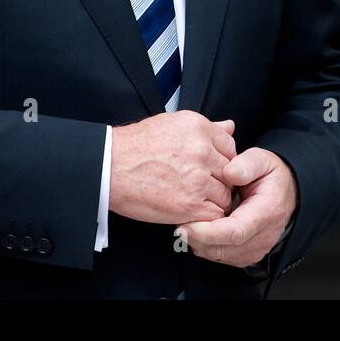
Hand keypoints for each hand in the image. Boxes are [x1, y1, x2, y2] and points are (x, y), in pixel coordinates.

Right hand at [107, 112, 236, 223]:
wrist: (108, 166)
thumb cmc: (135, 145)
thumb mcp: (172, 124)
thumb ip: (206, 127)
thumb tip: (230, 127)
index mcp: (199, 128)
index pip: (231, 147)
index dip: (222, 160)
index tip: (211, 169)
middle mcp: (202, 150)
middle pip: (231, 172)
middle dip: (220, 180)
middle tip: (203, 186)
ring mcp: (197, 178)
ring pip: (225, 194)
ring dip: (214, 199)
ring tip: (195, 199)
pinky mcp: (189, 203)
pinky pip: (214, 213)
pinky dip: (206, 216)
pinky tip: (191, 211)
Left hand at [176, 147, 296, 268]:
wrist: (286, 192)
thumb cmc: (270, 176)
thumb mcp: (262, 160)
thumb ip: (246, 164)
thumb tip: (229, 173)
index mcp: (267, 212)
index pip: (235, 232)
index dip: (207, 231)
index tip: (186, 223)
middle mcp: (263, 236)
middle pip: (223, 248)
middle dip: (196, 238)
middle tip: (178, 222)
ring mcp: (256, 249)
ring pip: (219, 256)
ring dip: (199, 243)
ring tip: (188, 222)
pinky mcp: (247, 255)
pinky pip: (220, 257)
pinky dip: (206, 246)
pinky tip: (200, 229)